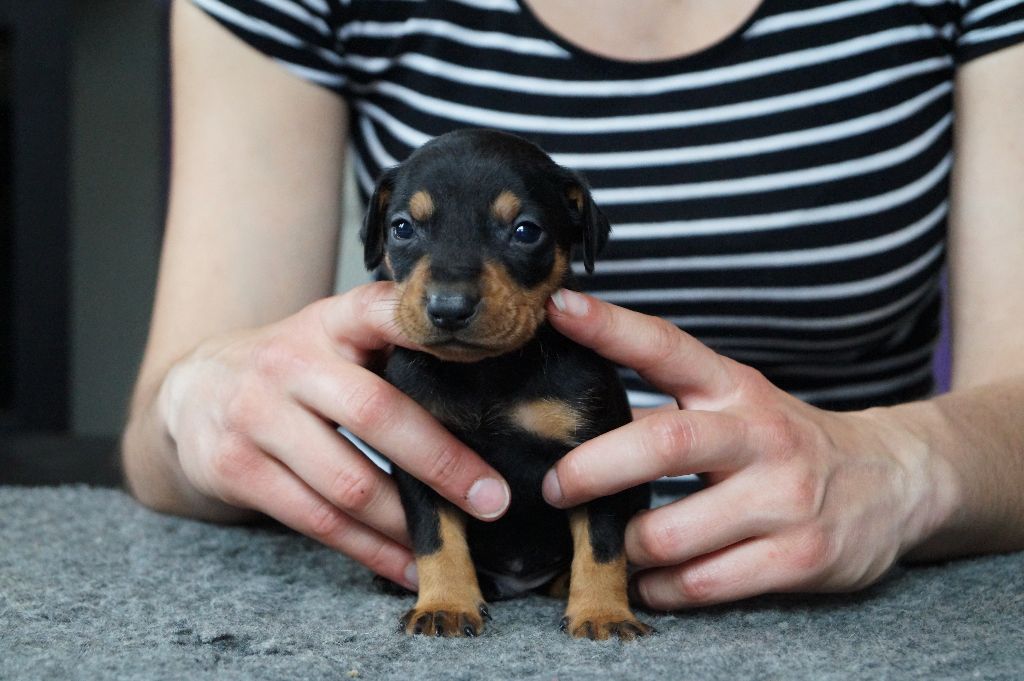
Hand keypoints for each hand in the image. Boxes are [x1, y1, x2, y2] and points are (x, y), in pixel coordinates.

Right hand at [157, 282, 509, 588]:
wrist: (193, 389)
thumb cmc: (294, 367)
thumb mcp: (334, 337)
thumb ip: (392, 349)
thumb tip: (485, 395)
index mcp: (329, 322)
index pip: (381, 311)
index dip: (426, 329)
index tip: (485, 348)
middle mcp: (290, 363)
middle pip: (375, 414)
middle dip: (442, 463)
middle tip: (493, 500)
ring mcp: (256, 416)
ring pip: (348, 483)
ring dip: (408, 523)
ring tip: (455, 542)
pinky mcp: (236, 468)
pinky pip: (317, 522)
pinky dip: (370, 551)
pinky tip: (407, 564)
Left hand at [543, 289, 955, 608]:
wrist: (896, 481)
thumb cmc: (785, 441)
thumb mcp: (739, 403)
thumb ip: (671, 405)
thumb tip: (574, 418)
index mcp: (735, 388)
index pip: (667, 347)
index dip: (611, 327)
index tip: (558, 308)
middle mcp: (760, 436)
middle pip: (663, 443)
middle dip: (593, 468)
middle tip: (553, 487)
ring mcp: (784, 499)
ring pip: (671, 532)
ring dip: (622, 546)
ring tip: (607, 545)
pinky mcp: (800, 557)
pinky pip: (703, 583)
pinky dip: (660, 588)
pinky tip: (649, 582)